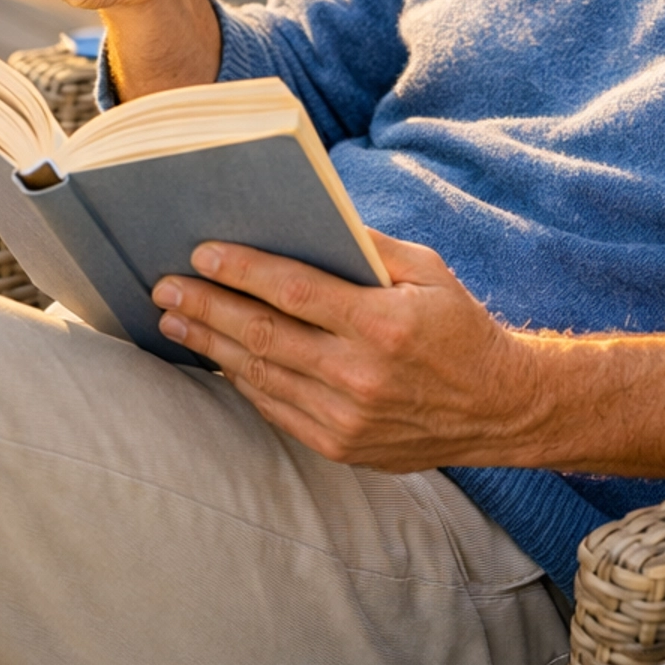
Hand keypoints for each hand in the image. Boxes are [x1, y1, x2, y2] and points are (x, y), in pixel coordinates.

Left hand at [154, 235, 664, 478]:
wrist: (499, 407)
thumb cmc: (458, 324)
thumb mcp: (424, 269)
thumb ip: (365, 246)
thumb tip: (303, 218)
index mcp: (383, 324)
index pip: (293, 292)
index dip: (241, 271)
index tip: (200, 254)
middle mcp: (360, 376)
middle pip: (263, 336)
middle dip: (207, 309)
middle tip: (165, 287)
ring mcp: (347, 418)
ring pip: (261, 376)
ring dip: (211, 346)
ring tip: (175, 321)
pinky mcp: (341, 446)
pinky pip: (276, 408)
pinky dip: (242, 380)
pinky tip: (218, 357)